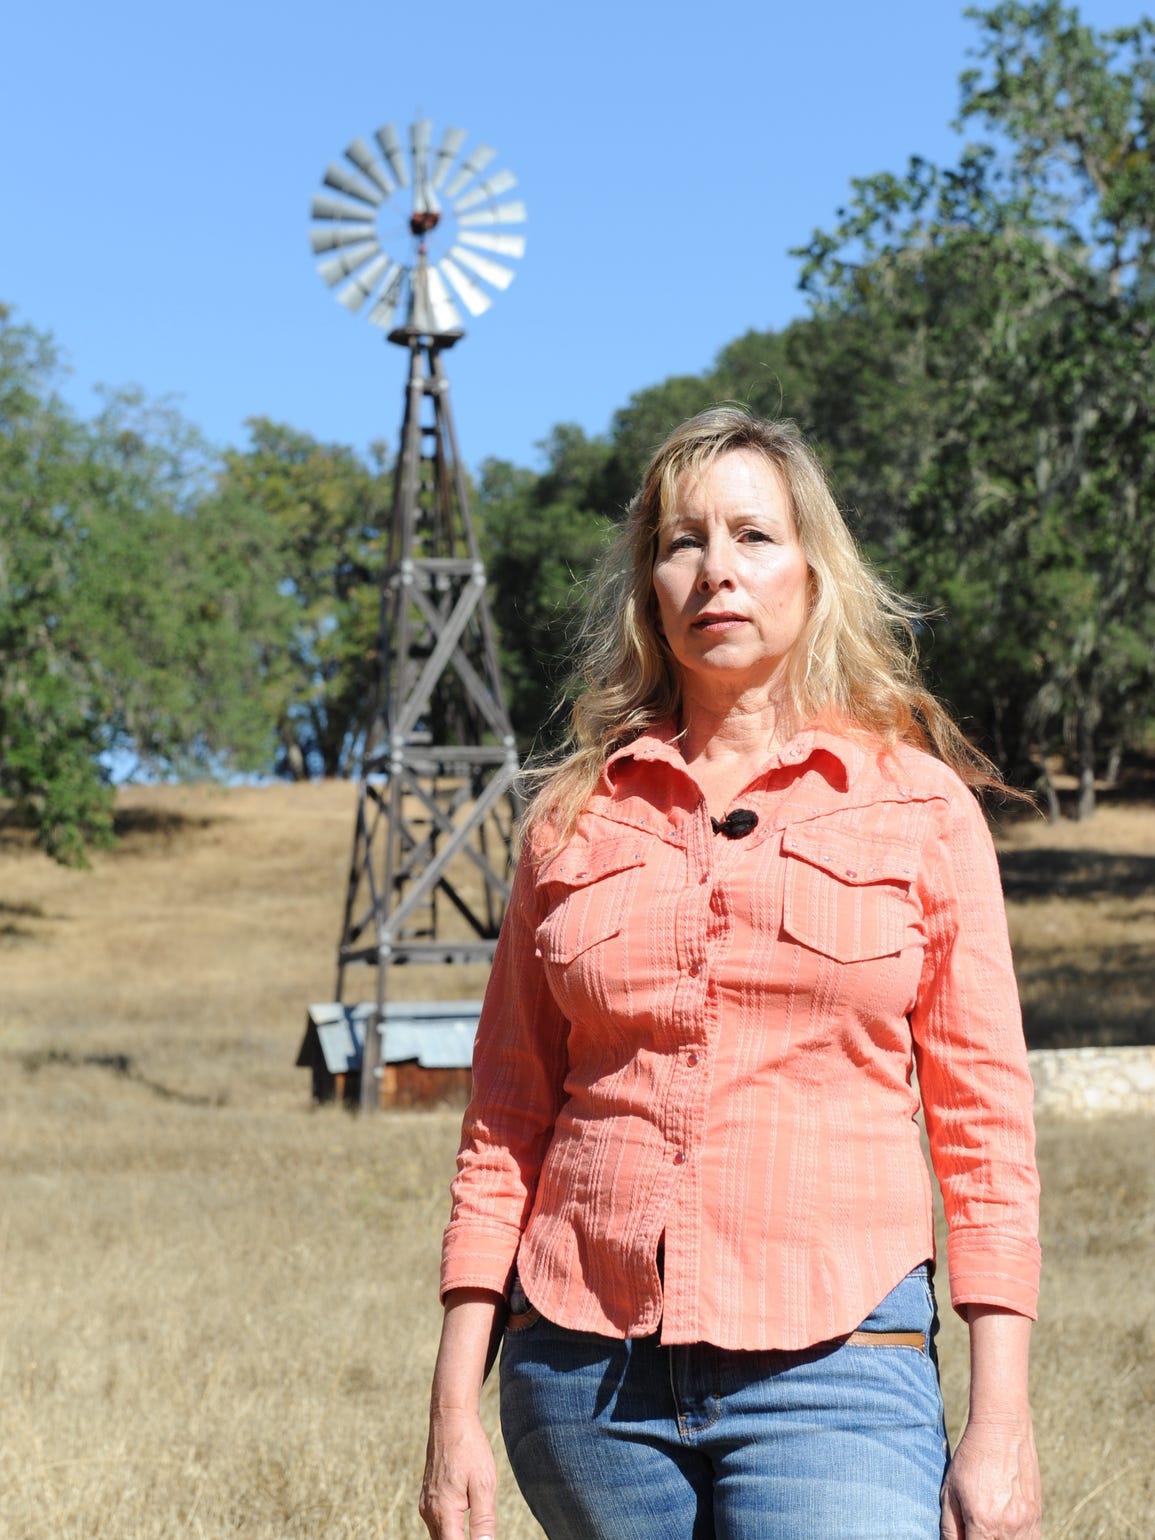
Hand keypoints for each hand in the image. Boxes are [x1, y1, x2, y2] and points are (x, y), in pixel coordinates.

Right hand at [419, 1406, 497, 1539]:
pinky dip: (450, 1530)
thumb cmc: (470, 1449)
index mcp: (443, 1511)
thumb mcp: (484, 1485)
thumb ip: (483, 1521)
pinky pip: (437, 1524)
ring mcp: (426, 1505)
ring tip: (477, 1532)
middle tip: (483, 1535)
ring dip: (456, 1538)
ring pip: (440, 1537)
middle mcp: (430, 1512)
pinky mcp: (427, 1498)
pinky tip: (465, 1525)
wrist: (451, 1420)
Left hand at [940, 1414, 1040, 1539]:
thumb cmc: (972, 1459)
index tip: (965, 1536)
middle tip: (975, 1529)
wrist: (1003, 1431)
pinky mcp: (1037, 1517)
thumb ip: (950, 1528)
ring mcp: (1027, 1524)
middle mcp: (1008, 1528)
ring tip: (989, 1527)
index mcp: (983, 1523)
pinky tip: (1004, 1529)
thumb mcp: (950, 1491)